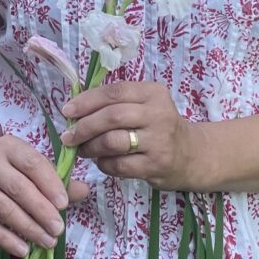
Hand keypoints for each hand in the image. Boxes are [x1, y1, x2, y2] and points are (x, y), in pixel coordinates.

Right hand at [0, 134, 88, 257]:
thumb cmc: (14, 170)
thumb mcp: (34, 167)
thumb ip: (58, 179)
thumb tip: (84, 190)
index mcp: (9, 147)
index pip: (31, 163)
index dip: (49, 183)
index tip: (64, 203)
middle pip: (18, 188)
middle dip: (41, 210)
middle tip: (59, 228)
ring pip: (5, 208)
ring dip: (28, 228)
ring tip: (48, 241)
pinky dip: (7, 240)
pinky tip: (24, 250)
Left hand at [60, 80, 199, 188]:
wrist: (191, 154)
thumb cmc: (158, 125)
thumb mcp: (145, 104)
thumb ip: (117, 102)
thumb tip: (76, 109)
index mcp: (153, 92)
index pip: (114, 92)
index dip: (86, 101)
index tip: (67, 111)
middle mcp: (158, 114)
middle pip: (112, 116)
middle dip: (84, 126)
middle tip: (69, 136)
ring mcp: (158, 141)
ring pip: (113, 141)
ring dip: (90, 146)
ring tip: (82, 149)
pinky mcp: (156, 166)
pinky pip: (119, 165)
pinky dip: (103, 163)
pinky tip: (101, 161)